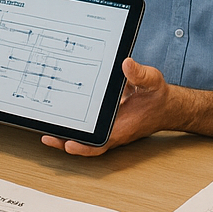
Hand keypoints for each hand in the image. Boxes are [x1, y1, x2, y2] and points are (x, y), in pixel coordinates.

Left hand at [40, 57, 169, 156]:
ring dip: (67, 136)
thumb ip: (140, 74)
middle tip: (47, 137)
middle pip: (87, 143)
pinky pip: (88, 128)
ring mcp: (109, 129)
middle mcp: (114, 132)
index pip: (101, 143)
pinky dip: (75, 126)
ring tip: (46, 131)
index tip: (69, 144)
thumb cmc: (159, 97)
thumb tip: (126, 64)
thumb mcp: (153, 82)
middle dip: (65, 142)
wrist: (166, 106)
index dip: (84, 147)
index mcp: (123, 127)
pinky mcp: (107, 122)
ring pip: (85, 137)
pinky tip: (60, 116)